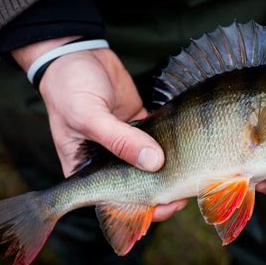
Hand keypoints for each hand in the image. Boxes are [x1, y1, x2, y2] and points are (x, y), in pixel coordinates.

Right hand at [12, 38, 186, 220]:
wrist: (77, 55)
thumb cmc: (70, 87)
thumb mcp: (88, 116)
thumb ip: (119, 140)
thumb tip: (155, 163)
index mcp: (88, 172)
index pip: (117, 200)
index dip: (145, 209)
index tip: (170, 204)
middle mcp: (109, 163)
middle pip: (141, 186)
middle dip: (166, 191)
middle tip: (190, 186)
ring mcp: (128, 144)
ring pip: (154, 165)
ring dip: (173, 170)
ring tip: (195, 171)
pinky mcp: (142, 126)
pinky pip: (162, 140)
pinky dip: (176, 145)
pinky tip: (193, 147)